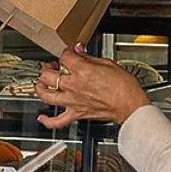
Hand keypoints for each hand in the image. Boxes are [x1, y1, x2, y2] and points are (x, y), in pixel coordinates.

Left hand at [36, 48, 150, 129]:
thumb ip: (89, 57)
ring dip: (40, 88)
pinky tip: (42, 117)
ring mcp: (73, 101)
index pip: (64, 56)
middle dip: (48, 68)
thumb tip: (79, 50)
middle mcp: (74, 86)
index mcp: (82, 70)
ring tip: (41, 84)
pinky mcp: (77, 114)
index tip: (69, 54)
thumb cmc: (124, 87)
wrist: (130, 105)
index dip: (66, 53)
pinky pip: (57, 121)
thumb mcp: (108, 63)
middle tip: (52, 67)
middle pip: (48, 75)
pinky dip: (47, 120)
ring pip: (46, 95)